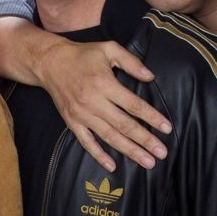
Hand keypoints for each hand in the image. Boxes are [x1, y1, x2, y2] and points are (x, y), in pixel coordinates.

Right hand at [37, 38, 170, 170]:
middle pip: (124, 125)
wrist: (49, 62)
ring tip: (147, 162)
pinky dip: (99, 155)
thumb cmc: (82, 54)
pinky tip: (113, 166)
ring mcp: (81, 114)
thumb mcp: (109, 49)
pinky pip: (86, 142)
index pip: (133, 105)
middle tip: (162, 153)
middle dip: (145, 140)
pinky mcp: (71, 122)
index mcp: (104, 84)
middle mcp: (93, 102)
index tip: (167, 128)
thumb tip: (151, 77)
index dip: (151, 117)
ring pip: (109, 137)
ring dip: (129, 151)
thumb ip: (131, 62)